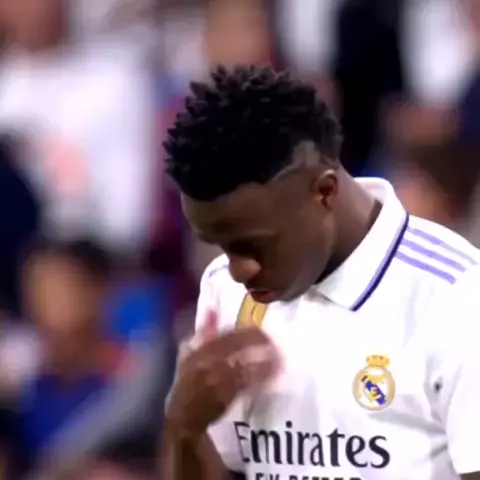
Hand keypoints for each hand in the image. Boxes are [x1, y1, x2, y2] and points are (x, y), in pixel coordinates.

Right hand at [166, 312, 279, 434]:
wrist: (182, 417)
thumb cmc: (187, 382)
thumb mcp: (189, 354)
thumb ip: (203, 332)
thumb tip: (212, 309)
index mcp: (199, 351)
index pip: (225, 335)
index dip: (245, 331)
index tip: (262, 329)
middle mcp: (207, 362)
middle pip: (236, 347)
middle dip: (257, 343)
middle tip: (275, 342)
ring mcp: (217, 380)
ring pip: (244, 367)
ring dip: (264, 362)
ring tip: (280, 359)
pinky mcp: (225, 397)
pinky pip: (246, 385)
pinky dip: (260, 380)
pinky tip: (274, 375)